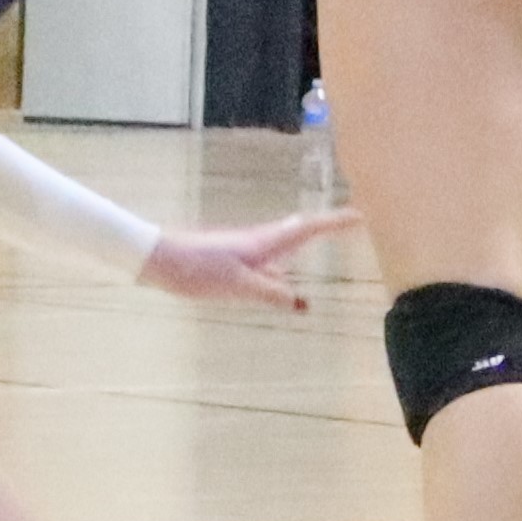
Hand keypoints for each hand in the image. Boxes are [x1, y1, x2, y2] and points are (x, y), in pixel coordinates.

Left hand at [138, 209, 356, 311]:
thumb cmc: (200, 268)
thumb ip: (272, 293)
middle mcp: (260, 242)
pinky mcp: (232, 261)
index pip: (309, 229)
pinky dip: (283, 265)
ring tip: (322, 243)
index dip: (336, 223)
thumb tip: (304, 304)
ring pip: (283, 246)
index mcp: (266, 243)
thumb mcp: (239, 285)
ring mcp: (245, 250)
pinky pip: (268, 261)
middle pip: (299, 230)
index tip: (361, 216)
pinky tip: (280, 279)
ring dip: (304, 243)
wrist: (160, 259)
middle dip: (324, 226)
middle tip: (348, 223)